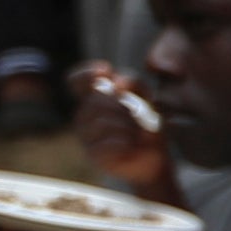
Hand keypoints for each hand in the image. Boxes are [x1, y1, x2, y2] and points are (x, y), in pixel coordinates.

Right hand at [70, 74, 175, 202]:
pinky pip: (108, 143)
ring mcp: (86, 137)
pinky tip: (131, 145)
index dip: (86, 73)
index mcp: (93, 100)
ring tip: (136, 134)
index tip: (106, 71)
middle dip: (122, 107)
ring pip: (103, 122)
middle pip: (96, 100)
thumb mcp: (148, 100)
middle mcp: (84, 116)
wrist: (155, 160)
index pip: (75, 81)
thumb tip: (116, 82)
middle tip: (137, 118)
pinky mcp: (93, 156)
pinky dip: (126, 143)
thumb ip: (134, 83)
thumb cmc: (147, 127)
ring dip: (128, 127)